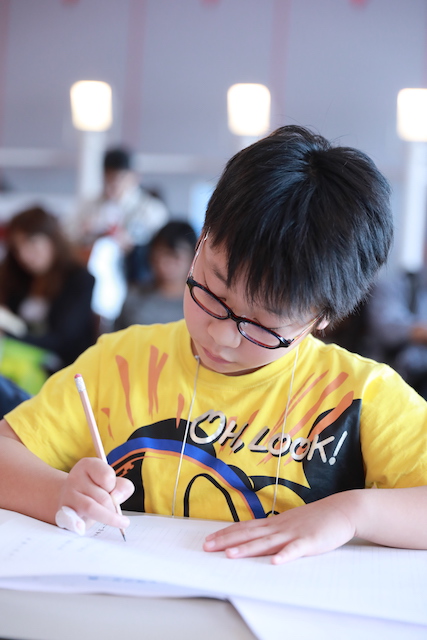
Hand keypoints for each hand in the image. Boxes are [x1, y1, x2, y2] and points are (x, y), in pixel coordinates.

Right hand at [56, 457, 133, 532]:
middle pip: (102, 496)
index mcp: (88, 465)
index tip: (110, 490)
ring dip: (105, 517)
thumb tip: (116, 498)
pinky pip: (73, 520)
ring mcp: (67, 496)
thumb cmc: (97, 492)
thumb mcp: (113, 484)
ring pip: (91, 508)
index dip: (113, 486)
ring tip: (112, 521)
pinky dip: (79, 525)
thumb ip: (123, 487)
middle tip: (112, 510)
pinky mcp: (62, 513)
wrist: (72, 502)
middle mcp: (74, 477)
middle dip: (112, 507)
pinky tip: (81, 528)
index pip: (107, 477)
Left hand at [203, 493, 355, 563]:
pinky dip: (285, 555)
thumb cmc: (316, 518)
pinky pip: (296, 549)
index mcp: (275, 523)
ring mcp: (294, 533)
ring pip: (267, 542)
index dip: (226, 534)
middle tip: (207, 547)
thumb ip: (275, 530)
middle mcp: (280, 527)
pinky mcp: (310, 541)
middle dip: (227, 541)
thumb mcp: (291, 523)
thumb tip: (256, 536)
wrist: (341, 510)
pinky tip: (275, 562)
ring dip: (248, 549)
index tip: (208, 540)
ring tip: (230, 554)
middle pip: (250, 534)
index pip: (246, 528)